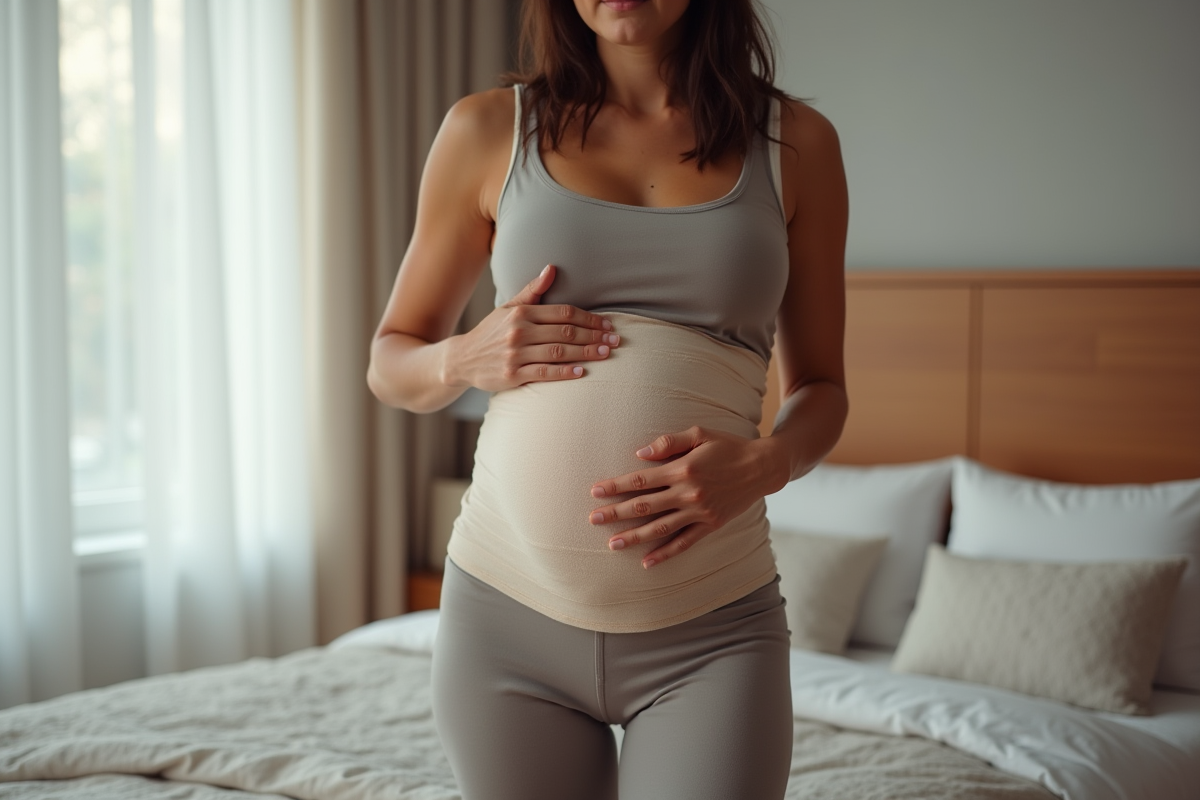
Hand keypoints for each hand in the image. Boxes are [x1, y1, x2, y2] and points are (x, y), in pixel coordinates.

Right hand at [445, 264, 619, 391]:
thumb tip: (552, 268)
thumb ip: (532, 291)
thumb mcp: (509, 307)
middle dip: (594, 335)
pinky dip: (565, 372)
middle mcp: (519, 331)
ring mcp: (515, 354)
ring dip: (586, 352)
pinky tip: (582, 371)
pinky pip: (544, 373)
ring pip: (559, 351)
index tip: (607, 324)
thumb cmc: (491, 332)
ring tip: (606, 353)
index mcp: (521, 313)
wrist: (462, 359)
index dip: (589, 318)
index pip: (563, 313)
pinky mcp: (512, 375)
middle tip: (615, 340)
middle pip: (565, 332)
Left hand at [587, 426, 774, 568]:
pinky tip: (647, 562)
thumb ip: (668, 443)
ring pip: (660, 528)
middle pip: (644, 506)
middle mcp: (689, 493)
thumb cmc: (727, 446)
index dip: (616, 486)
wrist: (762, 467)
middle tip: (593, 519)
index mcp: (683, 469)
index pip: (640, 479)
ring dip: (634, 537)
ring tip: (612, 544)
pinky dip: (665, 553)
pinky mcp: (710, 525)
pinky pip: (684, 543)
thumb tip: (640, 455)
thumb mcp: (699, 434)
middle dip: (616, 513)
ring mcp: (699, 512)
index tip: (596, 491)